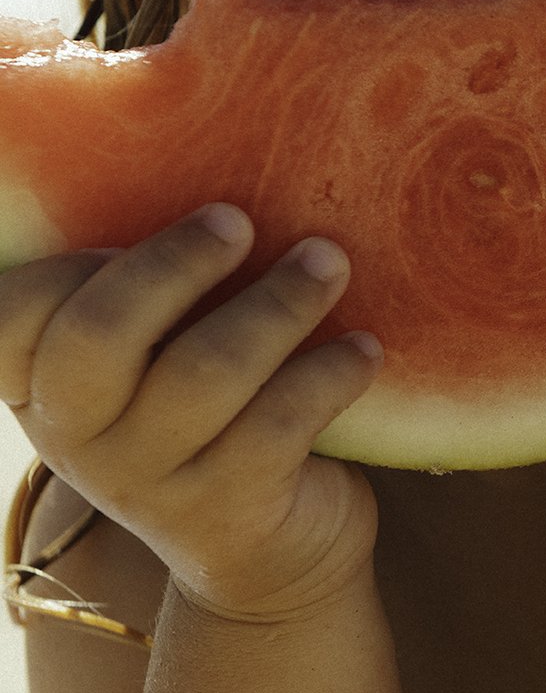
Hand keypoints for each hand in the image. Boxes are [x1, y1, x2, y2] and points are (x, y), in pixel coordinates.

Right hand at [0, 206, 382, 621]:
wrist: (269, 555)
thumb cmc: (210, 409)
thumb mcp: (159, 349)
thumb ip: (151, 282)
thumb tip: (195, 137)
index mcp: (44, 381)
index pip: (13, 316)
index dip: (63, 267)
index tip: (121, 235)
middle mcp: (76, 436)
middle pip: (95, 336)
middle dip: (174, 265)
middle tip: (239, 221)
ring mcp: (146, 483)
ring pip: (203, 375)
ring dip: (277, 304)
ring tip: (329, 261)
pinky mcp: (226, 514)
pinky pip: (277, 424)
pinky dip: (328, 373)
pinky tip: (364, 348)